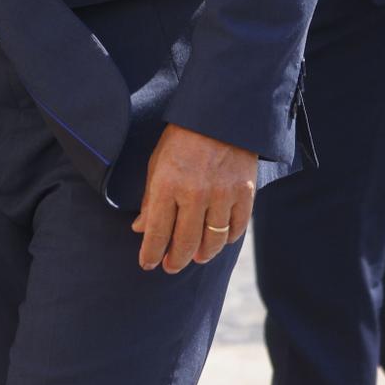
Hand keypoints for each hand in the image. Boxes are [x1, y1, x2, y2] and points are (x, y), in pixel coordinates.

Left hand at [132, 123, 256, 272]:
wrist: (220, 117)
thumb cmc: (181, 139)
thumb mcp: (157, 164)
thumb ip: (150, 199)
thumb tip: (140, 229)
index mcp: (167, 185)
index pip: (156, 231)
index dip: (150, 253)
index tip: (147, 264)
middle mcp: (194, 194)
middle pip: (185, 242)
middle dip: (175, 260)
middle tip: (170, 267)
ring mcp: (222, 196)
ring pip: (212, 241)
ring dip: (202, 254)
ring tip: (194, 258)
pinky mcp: (244, 194)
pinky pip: (236, 229)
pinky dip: (226, 239)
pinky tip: (218, 241)